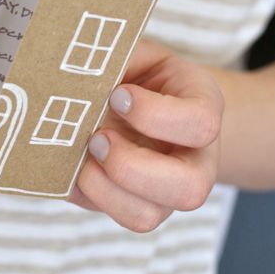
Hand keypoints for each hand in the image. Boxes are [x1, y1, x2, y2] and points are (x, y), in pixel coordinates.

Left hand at [71, 40, 223, 232]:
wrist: (153, 104)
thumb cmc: (143, 77)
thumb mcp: (138, 55)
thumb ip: (117, 58)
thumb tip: (75, 69)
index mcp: (203, 110)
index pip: (200, 123)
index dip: (153, 114)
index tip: (118, 94)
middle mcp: (196, 161)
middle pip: (190, 189)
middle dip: (130, 166)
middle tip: (97, 137)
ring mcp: (167, 192)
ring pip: (147, 217)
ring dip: (103, 189)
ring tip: (82, 157)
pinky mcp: (137, 207)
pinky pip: (112, 217)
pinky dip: (85, 196)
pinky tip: (71, 170)